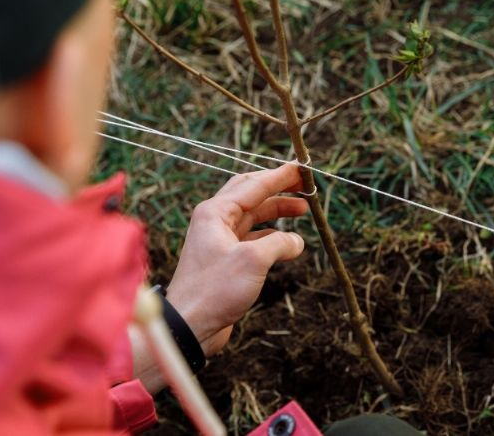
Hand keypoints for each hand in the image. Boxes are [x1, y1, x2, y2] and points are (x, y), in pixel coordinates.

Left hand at [165, 163, 308, 355]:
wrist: (189, 324)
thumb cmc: (214, 289)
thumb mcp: (254, 260)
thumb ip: (279, 243)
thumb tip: (296, 241)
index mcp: (215, 212)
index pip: (254, 185)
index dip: (280, 176)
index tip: (302, 168)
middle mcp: (214, 221)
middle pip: (251, 194)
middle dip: (278, 188)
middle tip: (303, 185)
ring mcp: (219, 240)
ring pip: (253, 216)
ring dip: (277, 211)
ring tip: (303, 210)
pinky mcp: (225, 259)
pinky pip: (252, 237)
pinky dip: (271, 236)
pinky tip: (288, 241)